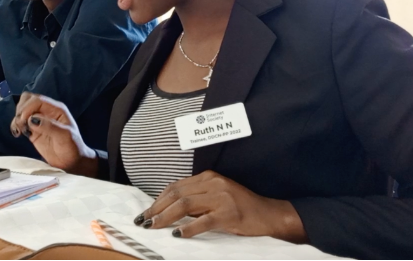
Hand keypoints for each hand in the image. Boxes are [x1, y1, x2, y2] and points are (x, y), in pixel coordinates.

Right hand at [11, 92, 96, 174]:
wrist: (71, 161)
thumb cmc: (73, 147)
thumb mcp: (65, 136)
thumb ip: (50, 126)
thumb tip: (32, 119)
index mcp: (56, 109)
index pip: (37, 100)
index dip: (28, 108)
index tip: (24, 120)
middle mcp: (46, 112)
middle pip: (27, 100)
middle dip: (21, 110)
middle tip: (21, 124)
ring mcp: (39, 121)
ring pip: (22, 110)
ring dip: (17, 118)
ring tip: (20, 130)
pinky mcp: (33, 130)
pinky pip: (20, 122)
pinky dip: (16, 125)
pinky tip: (18, 133)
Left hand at [136, 171, 307, 243]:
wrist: (268, 214)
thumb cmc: (241, 207)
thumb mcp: (216, 196)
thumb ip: (196, 198)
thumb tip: (169, 209)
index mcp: (208, 177)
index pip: (176, 186)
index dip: (158, 200)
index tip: (146, 212)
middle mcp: (213, 183)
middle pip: (177, 194)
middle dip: (157, 208)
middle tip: (144, 221)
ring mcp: (221, 198)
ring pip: (185, 205)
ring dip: (165, 217)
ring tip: (154, 226)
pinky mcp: (228, 214)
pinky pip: (203, 221)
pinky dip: (187, 228)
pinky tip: (177, 234)